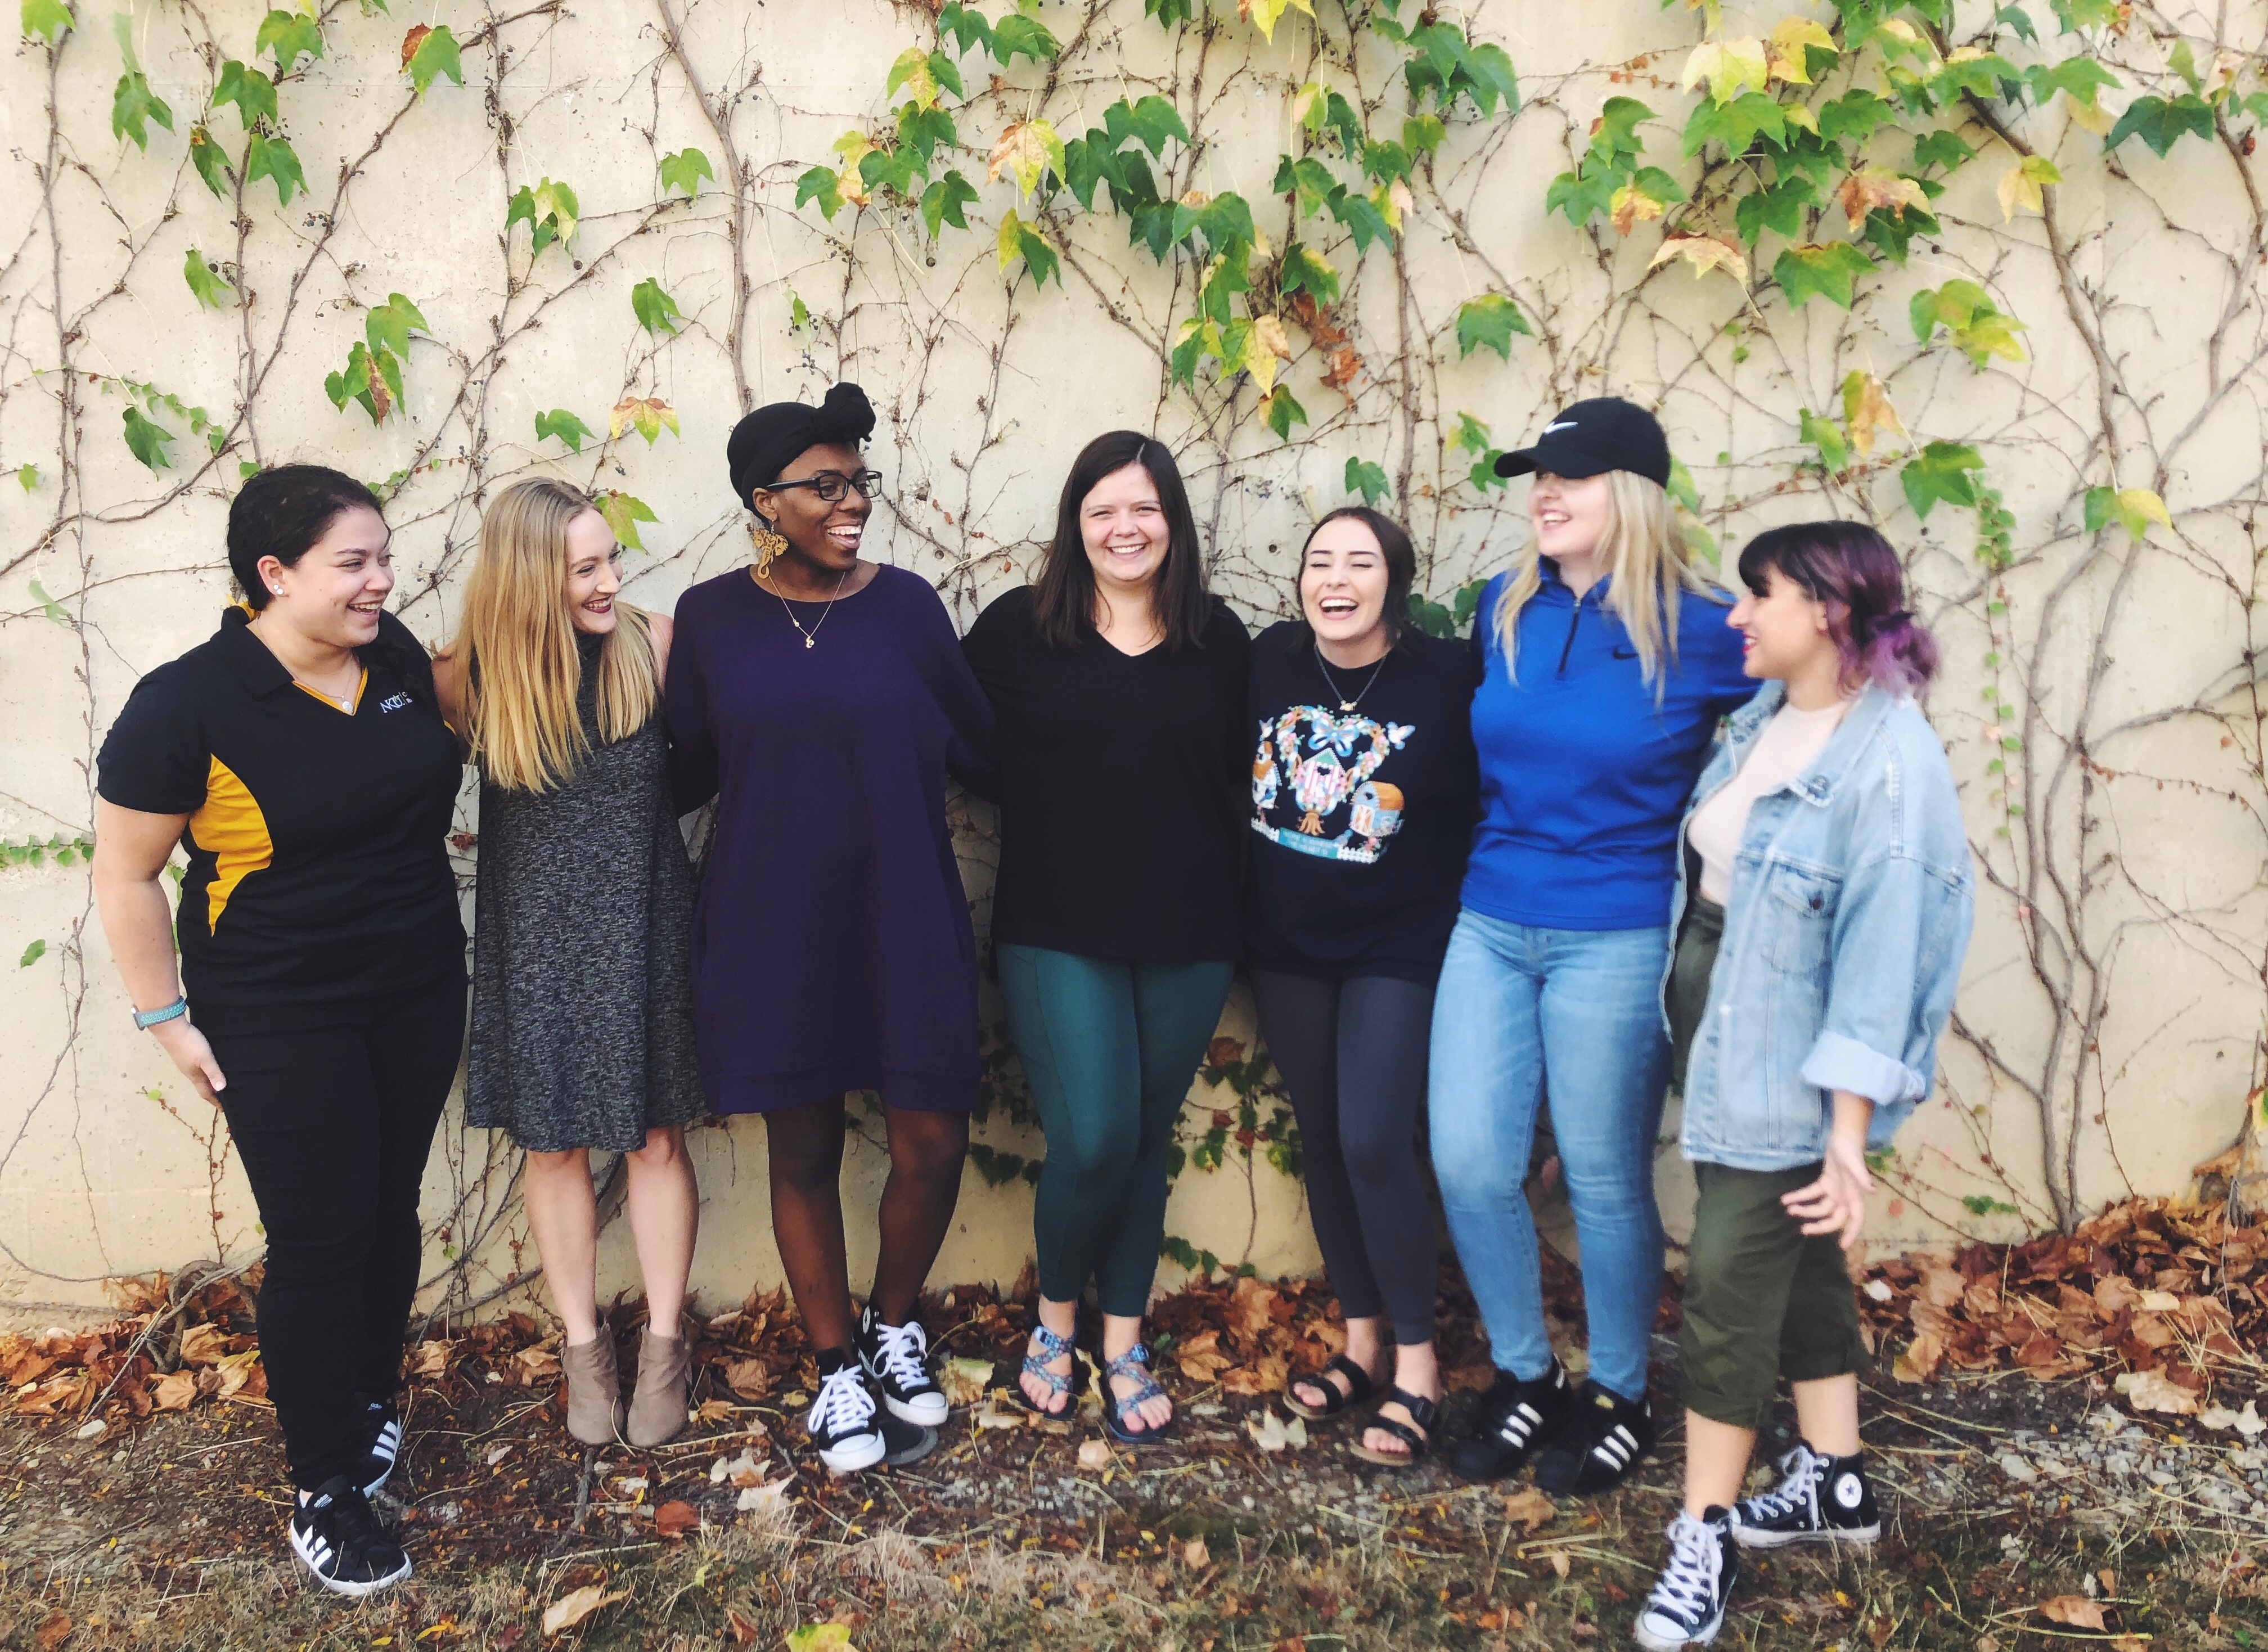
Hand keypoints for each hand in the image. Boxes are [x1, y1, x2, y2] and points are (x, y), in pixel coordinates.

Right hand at [150, 1017, 226, 1103]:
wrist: (171, 1029)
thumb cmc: (190, 1044)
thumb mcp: (205, 1059)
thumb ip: (213, 1073)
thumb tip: (221, 1090)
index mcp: (194, 1076)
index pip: (205, 1093)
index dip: (214, 1101)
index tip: (223, 1108)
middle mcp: (189, 1072)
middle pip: (202, 1087)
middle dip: (212, 1093)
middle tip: (223, 1097)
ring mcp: (185, 1064)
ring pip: (198, 1077)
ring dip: (208, 1082)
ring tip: (218, 1084)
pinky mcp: (184, 1055)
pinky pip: (196, 1069)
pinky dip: (204, 1072)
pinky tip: (208, 1067)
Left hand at [1781, 1132, 1872, 1249]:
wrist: (1843, 1137)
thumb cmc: (1851, 1150)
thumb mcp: (1855, 1163)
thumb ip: (1862, 1177)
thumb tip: (1872, 1191)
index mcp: (1855, 1196)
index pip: (1856, 1219)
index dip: (1851, 1233)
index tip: (1842, 1246)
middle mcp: (1845, 1197)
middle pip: (1834, 1218)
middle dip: (1819, 1226)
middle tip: (1803, 1230)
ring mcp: (1834, 1191)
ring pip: (1820, 1208)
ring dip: (1805, 1210)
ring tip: (1789, 1208)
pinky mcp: (1825, 1183)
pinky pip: (1811, 1193)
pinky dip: (1799, 1196)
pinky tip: (1785, 1198)